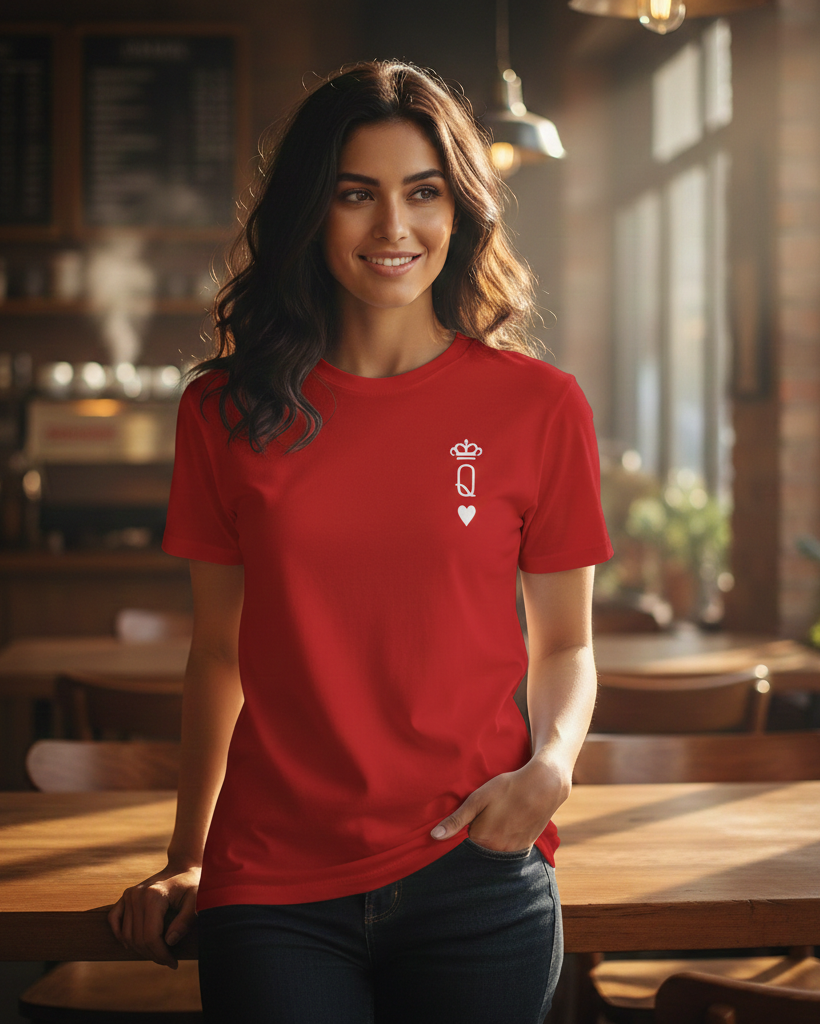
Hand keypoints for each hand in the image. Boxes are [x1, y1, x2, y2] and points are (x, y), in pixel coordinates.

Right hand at [107, 864, 200, 969]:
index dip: (161, 954)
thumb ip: (185, 920)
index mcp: (154, 896)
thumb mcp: (196, 900)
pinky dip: (120, 934)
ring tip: (158, 953)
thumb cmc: (192, 883)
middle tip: (168, 961)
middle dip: (153, 954)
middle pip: (138, 938)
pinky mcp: (126, 895)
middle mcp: (138, 895)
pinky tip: (132, 945)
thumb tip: (169, 942)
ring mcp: (129, 894)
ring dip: (139, 949)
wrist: (183, 866)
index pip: (151, 936)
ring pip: (126, 934)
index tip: (173, 963)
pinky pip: (114, 919)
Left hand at [430, 757, 571, 851]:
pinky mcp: (525, 847)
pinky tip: (509, 823)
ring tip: (498, 818)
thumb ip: (457, 819)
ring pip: (494, 849)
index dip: (463, 831)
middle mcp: (498, 850)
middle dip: (477, 836)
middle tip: (486, 815)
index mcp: (482, 839)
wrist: (543, 786)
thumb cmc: (508, 788)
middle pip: (479, 848)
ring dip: (492, 838)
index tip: (469, 819)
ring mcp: (513, 850)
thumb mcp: (478, 798)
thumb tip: (434, 836)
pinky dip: (505, 839)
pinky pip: (509, 848)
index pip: (463, 843)